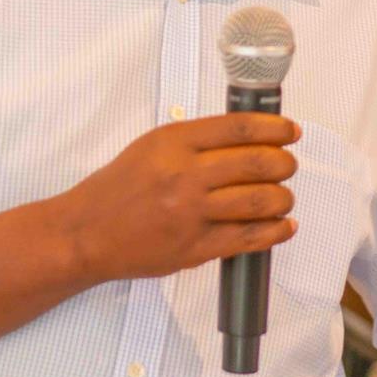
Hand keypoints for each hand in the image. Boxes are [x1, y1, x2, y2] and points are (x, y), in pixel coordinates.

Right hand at [55, 114, 299, 283]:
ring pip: (261, 201)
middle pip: (258, 163)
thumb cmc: (117, 190)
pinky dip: (275, 231)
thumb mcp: (151, 146)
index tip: (290, 131)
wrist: (86, 233)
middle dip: (284, 163)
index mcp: (174, 143)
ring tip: (282, 196)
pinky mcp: (195, 248)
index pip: (240, 128)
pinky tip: (282, 225)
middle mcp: (184, 175)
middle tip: (287, 165)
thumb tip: (245, 137)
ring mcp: (191, 213)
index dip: (275, 128)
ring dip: (283, 197)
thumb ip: (195, 140)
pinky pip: (249, 238)